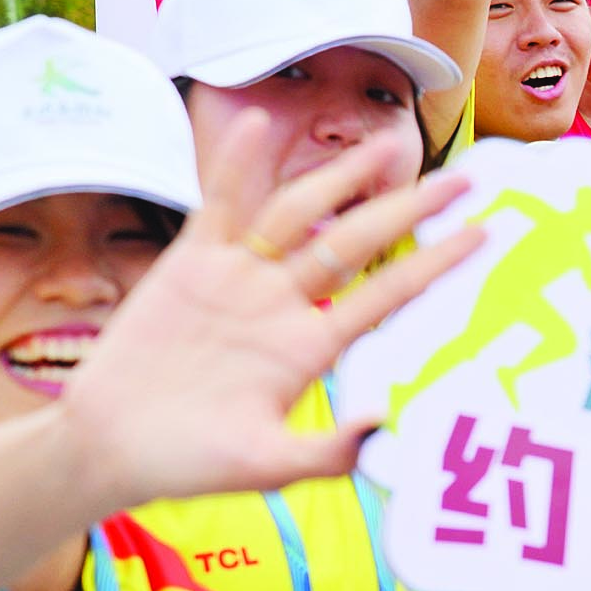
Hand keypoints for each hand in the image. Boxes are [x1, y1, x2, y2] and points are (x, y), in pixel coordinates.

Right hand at [62, 113, 483, 509]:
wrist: (111, 446)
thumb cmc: (189, 463)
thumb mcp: (265, 466)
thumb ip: (325, 455)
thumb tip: (381, 428)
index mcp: (310, 348)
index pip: (386, 294)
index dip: (433, 264)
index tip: (480, 234)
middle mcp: (282, 304)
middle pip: (354, 241)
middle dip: (406, 208)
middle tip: (461, 175)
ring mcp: (237, 279)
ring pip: (298, 214)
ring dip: (338, 177)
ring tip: (384, 144)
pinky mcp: (189, 265)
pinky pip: (219, 207)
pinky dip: (236, 166)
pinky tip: (259, 123)